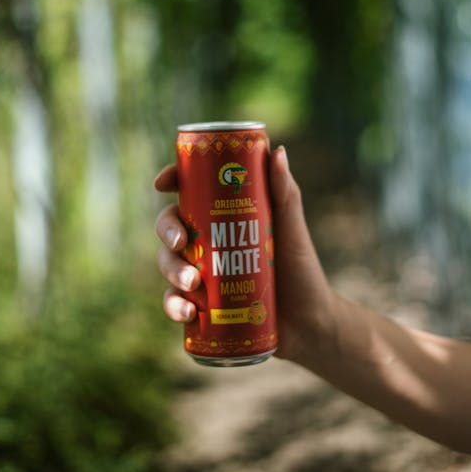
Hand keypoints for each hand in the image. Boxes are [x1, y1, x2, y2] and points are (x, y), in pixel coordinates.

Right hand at [154, 147, 333, 361]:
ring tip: (192, 284)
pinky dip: (173, 306)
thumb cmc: (300, 266)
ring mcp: (200, 272)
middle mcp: (205, 240)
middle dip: (166, 231)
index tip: (163, 183)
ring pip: (168, 263)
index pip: (188, 189)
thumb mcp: (292, 227)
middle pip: (170, 226)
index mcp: (221, 214)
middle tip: (181, 243)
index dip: (170, 179)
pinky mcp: (199, 305)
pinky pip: (174, 302)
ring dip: (171, 270)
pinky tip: (187, 314)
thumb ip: (285, 191)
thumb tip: (278, 151)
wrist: (307, 320)